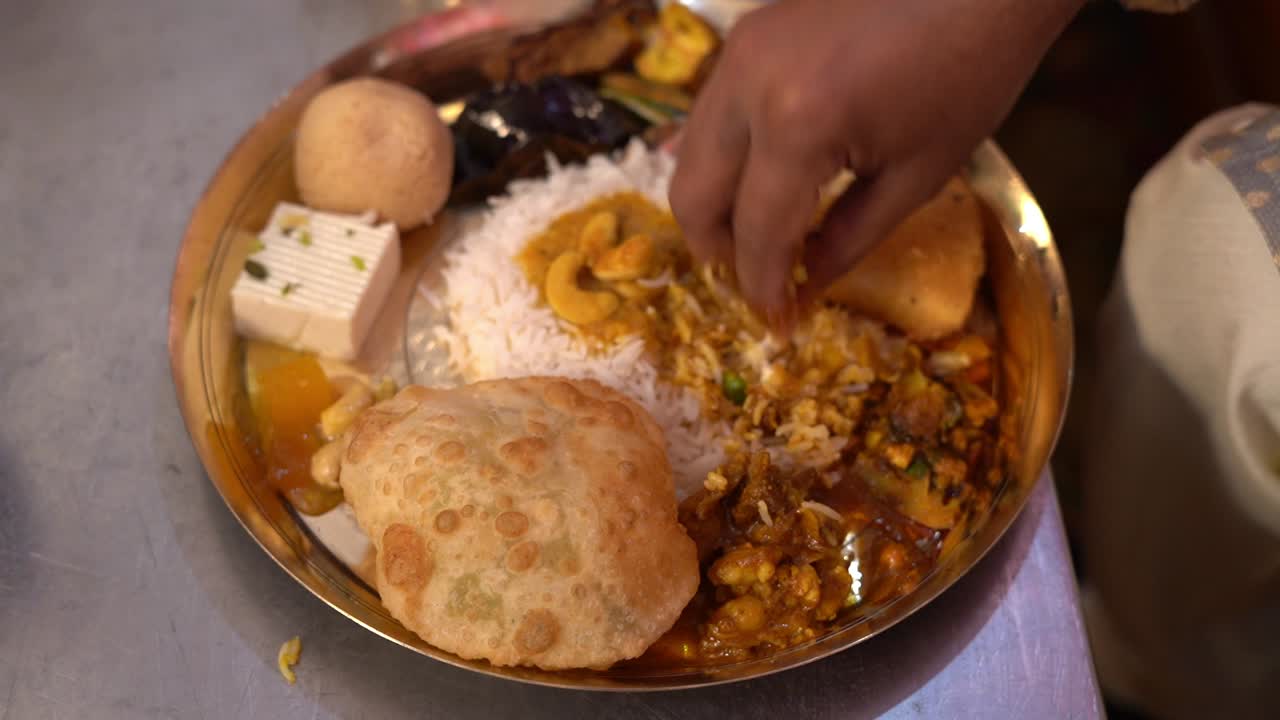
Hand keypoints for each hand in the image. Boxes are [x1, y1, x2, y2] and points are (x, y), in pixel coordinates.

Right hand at [669, 0, 1083, 332]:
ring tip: (763, 237)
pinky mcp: (746, 37)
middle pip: (692, 194)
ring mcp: (739, 54)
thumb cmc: (968, 74)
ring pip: (690, 154)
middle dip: (719, 251)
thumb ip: (848, 240)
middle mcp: (747, 85)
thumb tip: (805, 285)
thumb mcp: (917, 176)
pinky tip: (766, 182)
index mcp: (797, 124)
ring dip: (717, 205)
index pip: (756, 230)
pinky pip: (712, 116)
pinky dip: (727, 160)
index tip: (776, 324)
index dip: (763, 287)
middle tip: (759, 281)